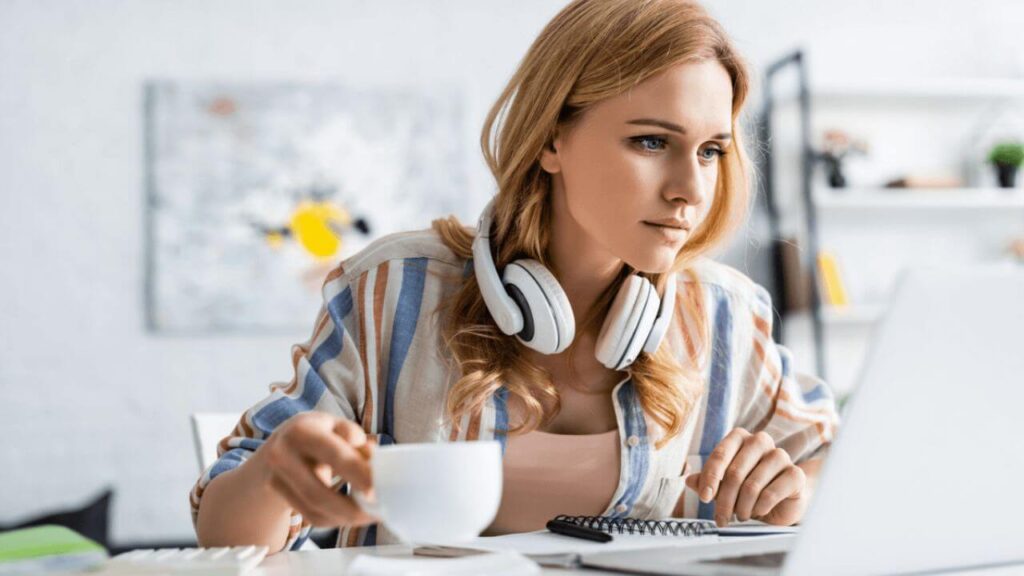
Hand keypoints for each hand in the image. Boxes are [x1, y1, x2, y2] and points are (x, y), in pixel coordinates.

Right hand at [253, 412, 376, 527]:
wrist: (279, 445)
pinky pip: (311, 517)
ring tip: (371, 515)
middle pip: (317, 493)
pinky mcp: (279, 497)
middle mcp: (282, 455)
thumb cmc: (318, 433)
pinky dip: (336, 519)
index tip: (378, 489)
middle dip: (351, 508)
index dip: (357, 474)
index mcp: (302, 431)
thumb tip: (375, 458)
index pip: (334, 456)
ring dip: (346, 517)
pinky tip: (353, 514)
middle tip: (378, 511)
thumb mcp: (336, 426)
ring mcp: (276, 479)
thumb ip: (355, 439)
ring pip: (314, 510)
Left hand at [685, 428, 807, 526]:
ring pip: (752, 486)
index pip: (720, 456)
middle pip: (735, 473)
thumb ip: (707, 482)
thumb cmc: (750, 488)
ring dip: (742, 507)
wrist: (784, 500)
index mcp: (739, 437)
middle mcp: (760, 441)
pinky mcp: (795, 474)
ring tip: (741, 516)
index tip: (704, 498)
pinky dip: (760, 508)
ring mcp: (780, 455)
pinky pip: (771, 493)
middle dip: (724, 501)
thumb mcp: (724, 485)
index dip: (710, 479)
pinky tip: (758, 512)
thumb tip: (689, 480)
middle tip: (721, 519)